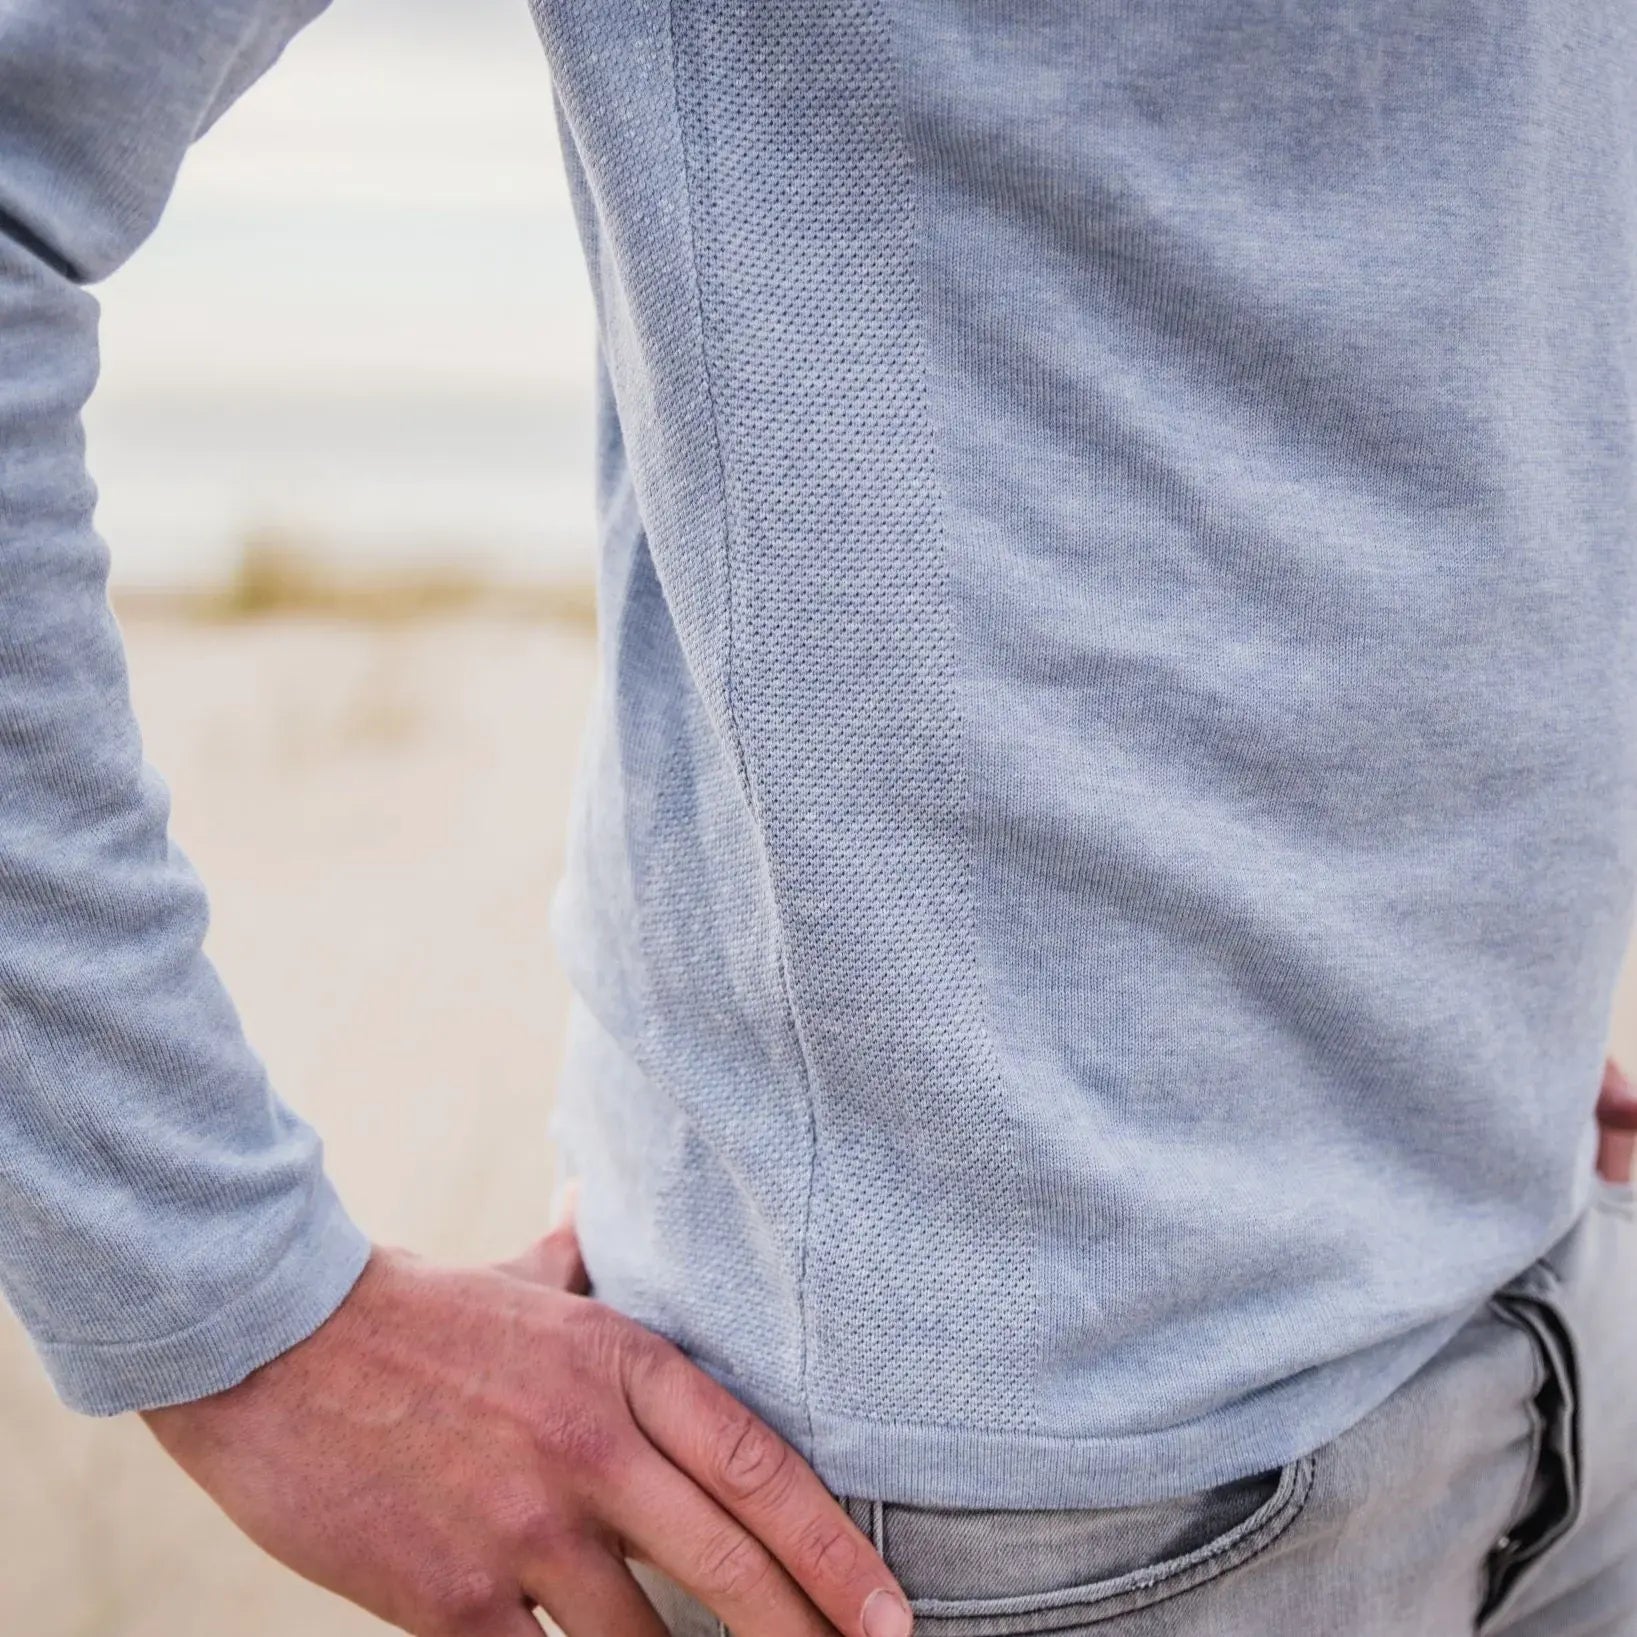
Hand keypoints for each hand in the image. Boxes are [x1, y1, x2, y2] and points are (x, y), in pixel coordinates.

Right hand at [142, 1206, 913, 1636]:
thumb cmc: (414, 1312)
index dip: (837, 1548)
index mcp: (621, 1365)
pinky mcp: (450, 1598)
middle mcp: (590, 1449)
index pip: (759, 1466)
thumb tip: (593, 1189)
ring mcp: (523, 1529)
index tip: (891, 1609)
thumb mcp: (522, 1274)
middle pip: (730, 1567)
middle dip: (807, 1631)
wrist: (277, 1344)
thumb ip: (577, 1252)